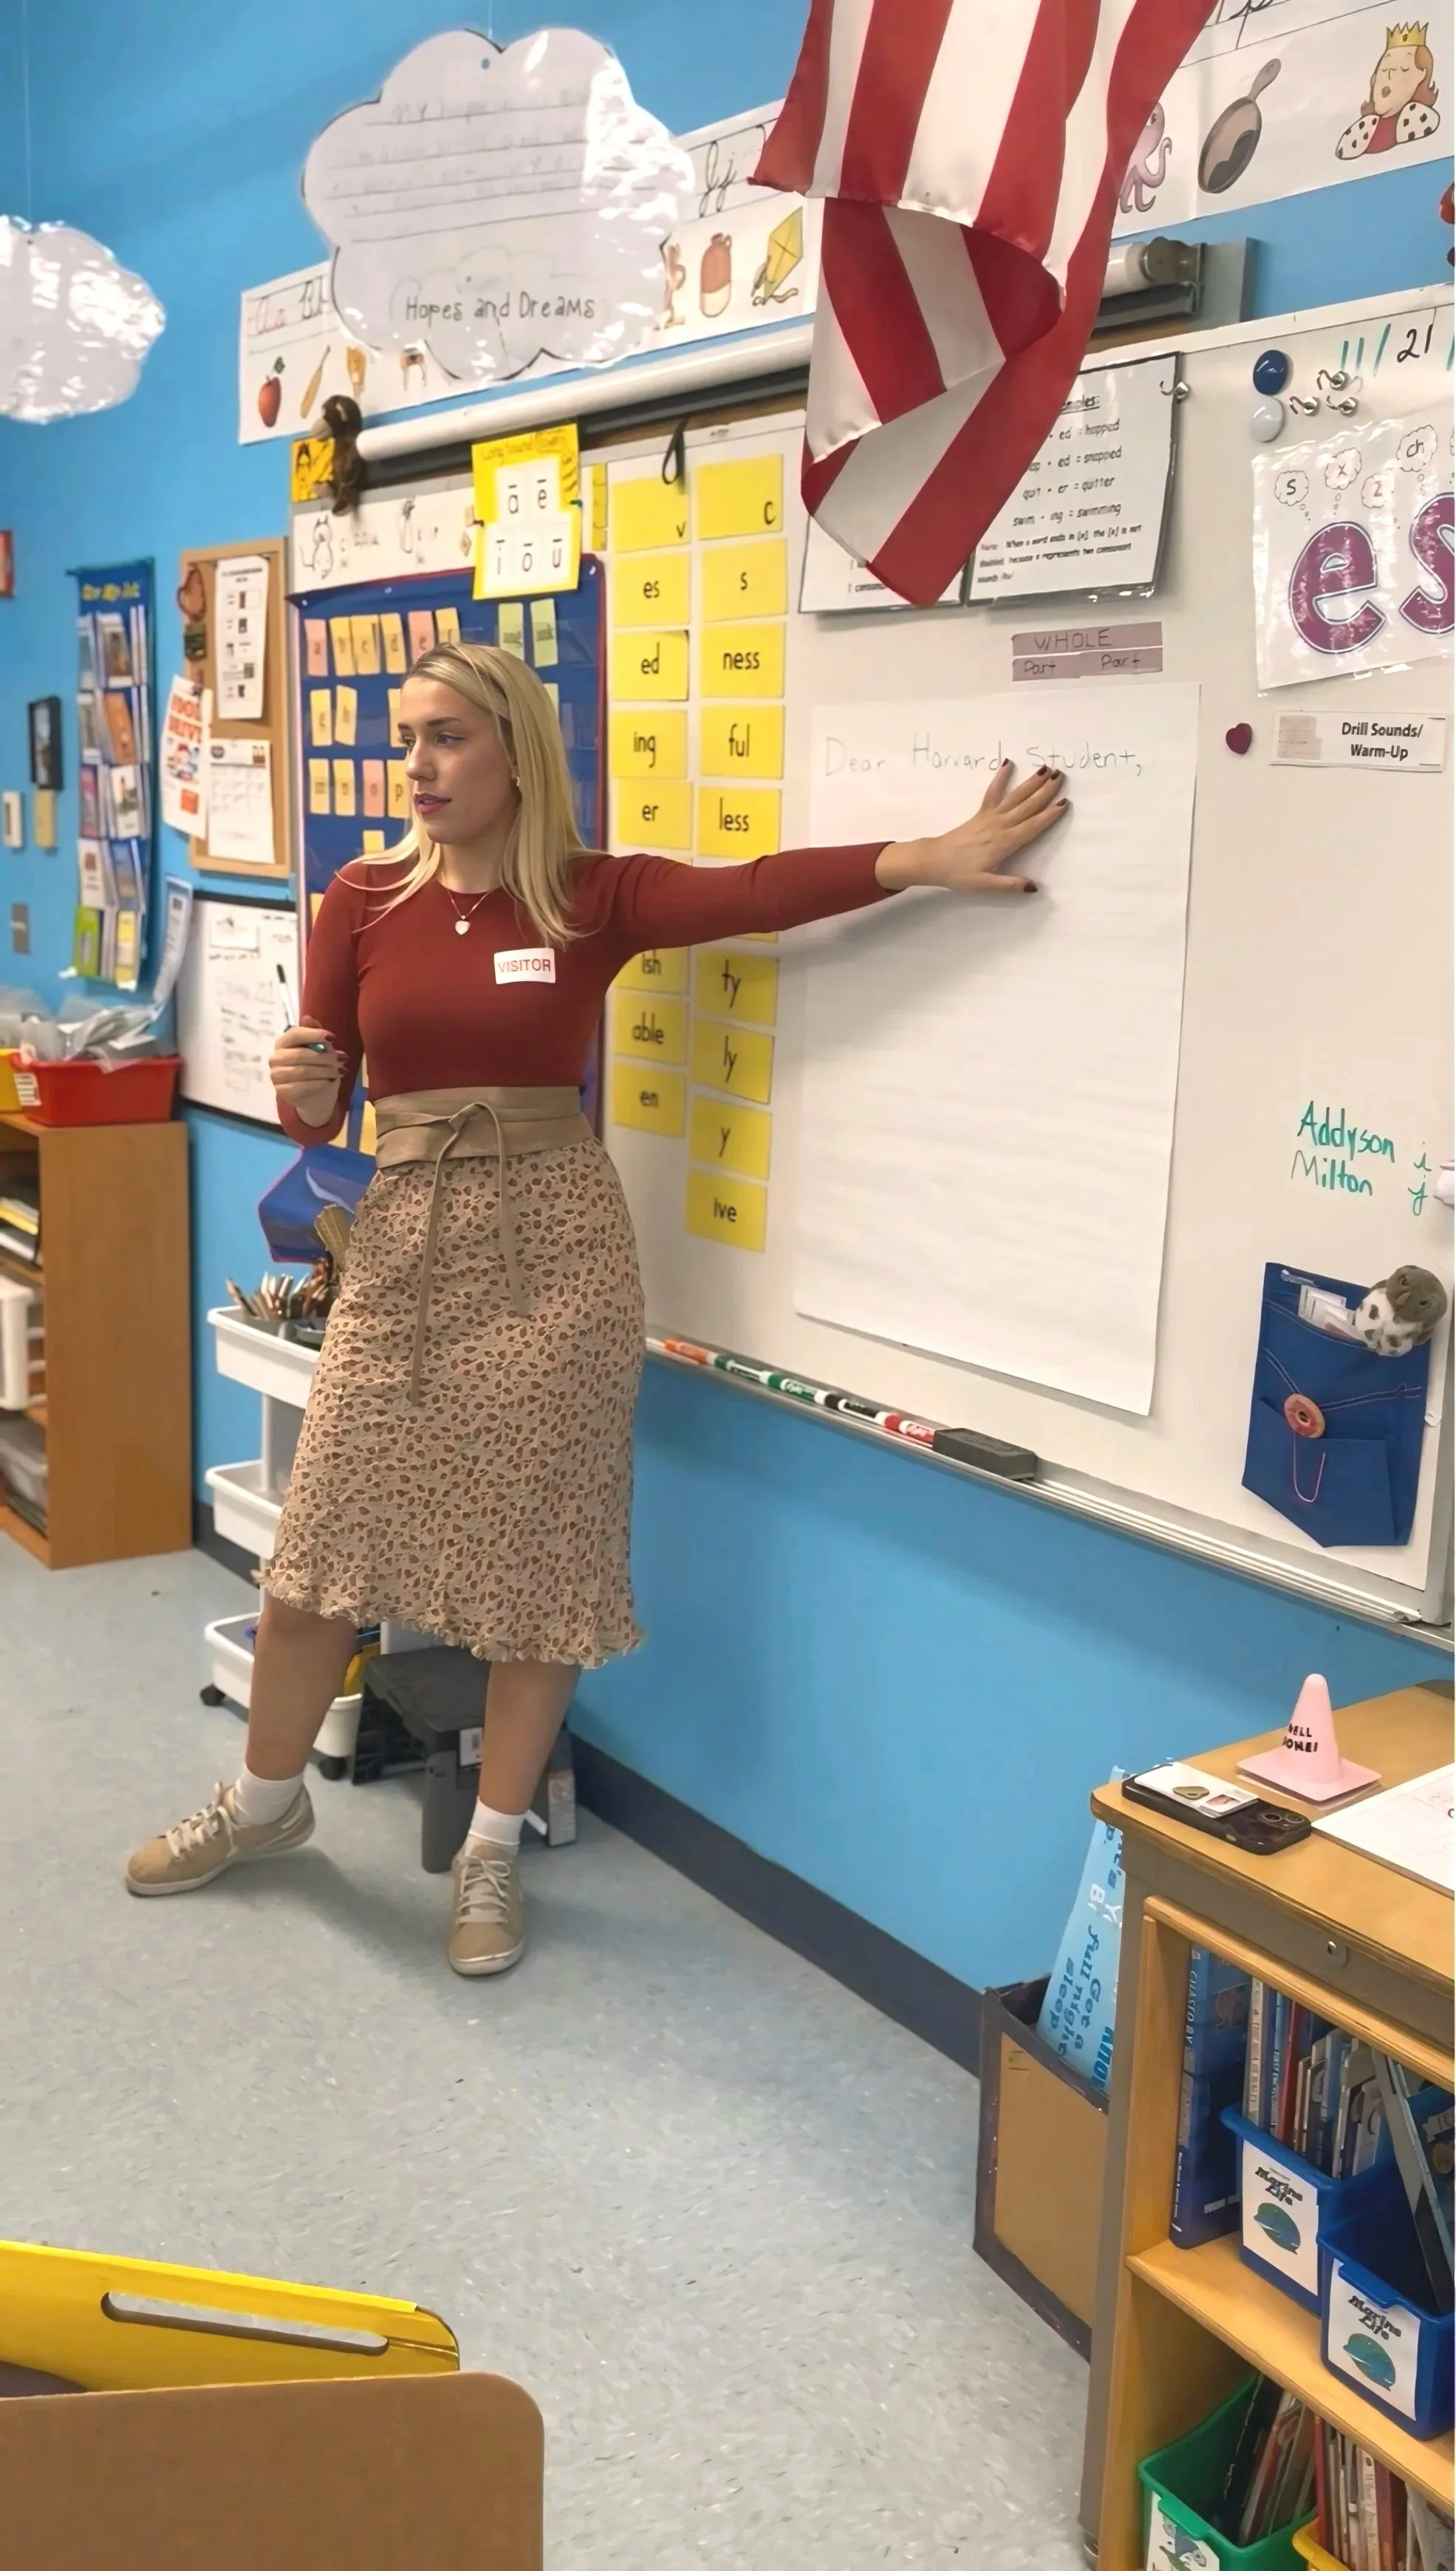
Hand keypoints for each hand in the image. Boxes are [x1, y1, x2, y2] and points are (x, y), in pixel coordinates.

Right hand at [270, 1019, 345, 1128]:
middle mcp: (275, 1058)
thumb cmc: (317, 1067)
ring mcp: (276, 1076)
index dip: (314, 1035)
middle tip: (342, 1059)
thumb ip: (314, 1033)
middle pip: (300, 1054)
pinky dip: (319, 1083)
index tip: (333, 1038)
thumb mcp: (320, 1049)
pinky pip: (302, 1086)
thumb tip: (308, 1017)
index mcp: (283, 1043)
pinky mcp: (281, 1092)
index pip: (294, 1034)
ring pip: (303, 1071)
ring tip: (340, 1071)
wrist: (315, 1095)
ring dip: (325, 1071)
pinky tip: (330, 1082)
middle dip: (324, 1057)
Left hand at [875, 762, 1068, 895]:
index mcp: (1004, 843)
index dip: (1049, 815)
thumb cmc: (959, 874)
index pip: (1032, 827)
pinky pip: (992, 792)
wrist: (934, 860)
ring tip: (1046, 768)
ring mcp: (990, 816)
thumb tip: (1034, 888)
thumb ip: (1010, 885)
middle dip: (1045, 791)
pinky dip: (1000, 777)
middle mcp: (1000, 826)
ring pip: (1015, 796)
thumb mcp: (984, 885)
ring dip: (1031, 782)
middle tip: (1061, 776)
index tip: (1064, 803)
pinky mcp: (981, 813)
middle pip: (1027, 806)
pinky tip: (1008, 763)